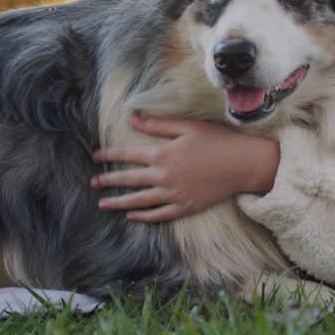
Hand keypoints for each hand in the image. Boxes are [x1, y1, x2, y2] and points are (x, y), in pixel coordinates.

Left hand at [90, 116, 279, 222]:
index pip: (128, 154)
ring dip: (119, 202)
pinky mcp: (185, 207)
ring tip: (103, 204)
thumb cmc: (217, 141)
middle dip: (108, 181)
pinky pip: (159, 214)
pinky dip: (144, 216)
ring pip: (139, 200)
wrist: (242, 164)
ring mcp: (174, 194)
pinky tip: (132, 215)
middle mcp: (164, 176)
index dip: (109, 155)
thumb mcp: (187, 127)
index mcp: (163, 153)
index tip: (95, 157)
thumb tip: (133, 119)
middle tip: (92, 183)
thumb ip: (158, 125)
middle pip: (128, 179)